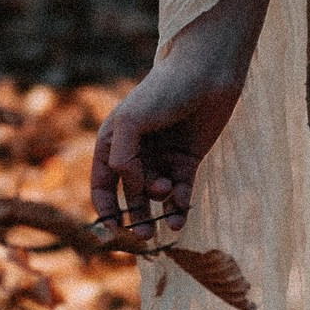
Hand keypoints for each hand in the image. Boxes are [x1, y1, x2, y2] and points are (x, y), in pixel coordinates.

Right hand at [90, 36, 244, 248]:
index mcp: (113, 141)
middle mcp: (135, 152)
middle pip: (130, 196)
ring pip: (156, 197)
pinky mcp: (187, 160)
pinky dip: (180, 205)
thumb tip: (130, 187)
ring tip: (170, 219)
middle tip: (144, 235)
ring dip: (160, 211)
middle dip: (135, 218)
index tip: (114, 231)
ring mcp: (162, 157)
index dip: (106, 209)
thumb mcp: (131, 122)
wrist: (206, 74)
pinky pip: (180, 191)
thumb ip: (121, 158)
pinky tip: (181, 212)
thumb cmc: (164, 91)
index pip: (102, 184)